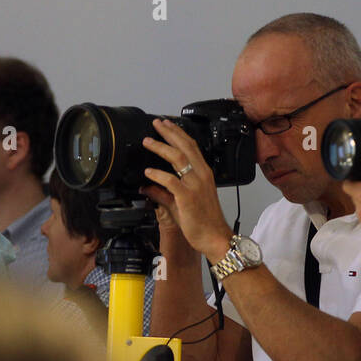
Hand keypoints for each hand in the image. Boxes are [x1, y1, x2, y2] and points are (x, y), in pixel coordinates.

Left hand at [138, 119, 233, 260]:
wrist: (215, 237)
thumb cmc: (203, 221)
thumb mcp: (180, 204)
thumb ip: (163, 193)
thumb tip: (146, 187)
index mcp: (203, 174)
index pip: (191, 146)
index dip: (178, 133)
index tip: (166, 124)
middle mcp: (201, 175)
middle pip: (185, 146)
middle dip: (169, 132)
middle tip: (156, 123)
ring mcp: (195, 185)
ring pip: (178, 158)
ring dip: (161, 147)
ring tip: (148, 142)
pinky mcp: (188, 197)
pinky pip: (171, 181)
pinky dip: (158, 174)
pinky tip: (148, 172)